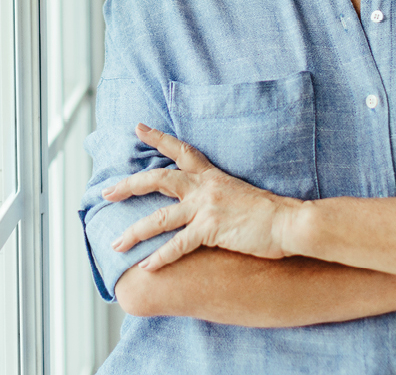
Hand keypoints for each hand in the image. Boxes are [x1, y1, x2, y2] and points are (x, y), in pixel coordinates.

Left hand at [102, 124, 301, 270]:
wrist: (289, 221)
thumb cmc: (270, 212)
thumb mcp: (240, 194)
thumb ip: (219, 195)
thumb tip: (208, 202)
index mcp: (212, 176)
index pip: (181, 151)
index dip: (158, 138)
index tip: (138, 128)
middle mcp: (205, 187)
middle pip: (158, 179)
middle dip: (129, 186)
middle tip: (106, 191)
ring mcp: (207, 208)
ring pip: (159, 217)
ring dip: (134, 232)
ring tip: (115, 243)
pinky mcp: (211, 229)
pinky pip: (178, 245)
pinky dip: (161, 257)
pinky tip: (147, 267)